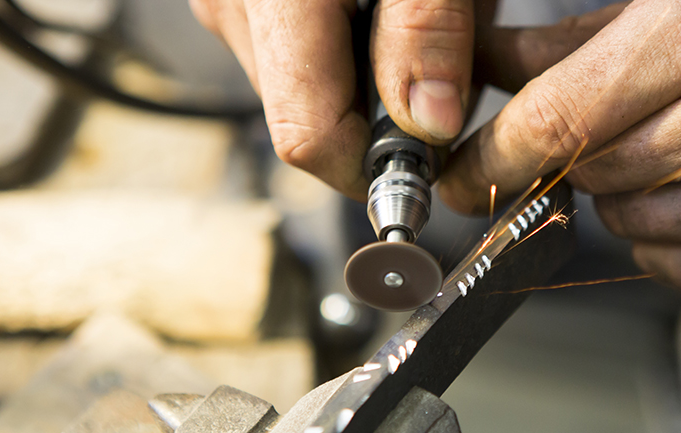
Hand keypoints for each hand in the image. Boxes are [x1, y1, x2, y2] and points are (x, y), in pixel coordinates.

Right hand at [190, 0, 479, 199]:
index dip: (378, 167)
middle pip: (311, 123)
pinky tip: (389, 3)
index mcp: (277, 0)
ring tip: (421, 10)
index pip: (312, 139)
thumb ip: (426, 33)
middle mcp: (236, 10)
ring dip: (375, 76)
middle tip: (448, 50)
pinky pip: (301, 54)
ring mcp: (232, 7)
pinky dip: (357, 43)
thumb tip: (430, 127)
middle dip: (388, 112)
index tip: (436, 157)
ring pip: (309, 94)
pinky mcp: (245, 4)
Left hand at [440, 0, 680, 300]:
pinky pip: (668, 265)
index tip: (461, 170)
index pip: (556, 116)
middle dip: (575, 155)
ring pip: (621, 222)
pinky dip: (670, 232)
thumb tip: (489, 66)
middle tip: (624, 123)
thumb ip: (581, 39)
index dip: (492, 151)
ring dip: (628, 192)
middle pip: (583, 171)